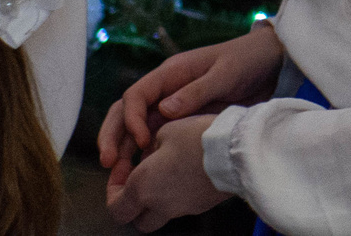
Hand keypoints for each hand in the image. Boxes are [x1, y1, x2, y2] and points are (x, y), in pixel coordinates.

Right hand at [100, 23, 286, 184]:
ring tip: (120, 175)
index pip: (136, 96)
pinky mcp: (183, 119)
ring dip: (125, 148)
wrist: (271, 62)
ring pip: (137, 127)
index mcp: (171, 73)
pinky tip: (144, 172)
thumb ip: (197, 91)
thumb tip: (163, 110)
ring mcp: (172, 105)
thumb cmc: (248, 60)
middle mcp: (165, 90)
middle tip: (109, 164)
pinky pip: (157, 136)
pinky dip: (146, 153)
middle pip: (126, 112)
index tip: (141, 142)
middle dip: (113, 136)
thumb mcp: (226, 73)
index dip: (131, 119)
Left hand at [104, 114, 228, 228]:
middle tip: (141, 182)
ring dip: (158, 199)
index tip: (123, 169)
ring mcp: (183, 209)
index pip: (115, 207)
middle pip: (137, 220)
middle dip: (134, 204)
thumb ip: (152, 146)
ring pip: (160, 214)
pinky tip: (190, 171)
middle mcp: (159, 205)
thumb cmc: (199, 138)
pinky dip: (180, 194)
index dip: (113, 190)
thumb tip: (152, 154)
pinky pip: (183, 205)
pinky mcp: (202, 206)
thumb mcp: (167, 130)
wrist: (237, 151)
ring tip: (169, 173)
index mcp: (142, 187)